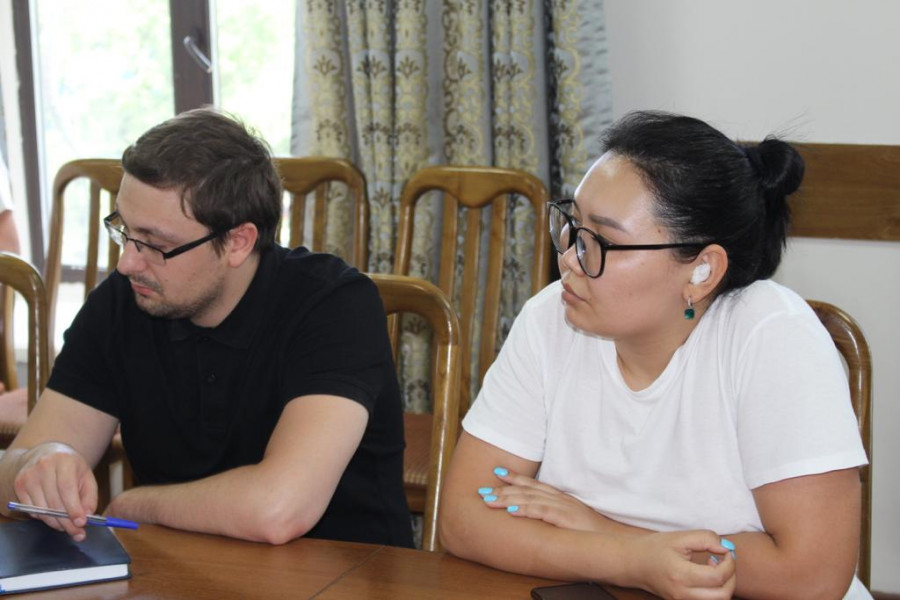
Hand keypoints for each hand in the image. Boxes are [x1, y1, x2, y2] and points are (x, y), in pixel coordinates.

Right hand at [12, 442, 97, 540]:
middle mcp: (44, 466)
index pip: (67, 489)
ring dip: (56, 523)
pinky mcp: (19, 485)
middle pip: (54, 502)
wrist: (47, 454)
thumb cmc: (70, 468)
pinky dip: (43, 518)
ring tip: (66, 525)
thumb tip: (87, 516)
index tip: (81, 523)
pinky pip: (31, 510)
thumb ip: (89, 497)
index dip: (74, 509)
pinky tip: (52, 514)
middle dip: (67, 522)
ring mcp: (29, 476)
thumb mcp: (86, 477)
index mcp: (64, 461)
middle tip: (77, 533)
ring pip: (42, 509)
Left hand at [479, 467, 610, 532]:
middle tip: (481, 489)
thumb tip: (537, 514)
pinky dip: (525, 510)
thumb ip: (556, 514)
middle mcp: (558, 498)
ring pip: (529, 499)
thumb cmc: (592, 532)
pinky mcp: (565, 518)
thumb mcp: (571, 519)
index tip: (497, 472)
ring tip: (488, 500)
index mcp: (560, 497)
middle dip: (502, 489)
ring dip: (507, 498)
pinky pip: (542, 512)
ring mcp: (562, 507)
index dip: (514, 478)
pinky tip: (511, 511)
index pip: (533, 484)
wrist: (613, 538)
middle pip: (526, 490)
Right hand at [626, 530, 735, 599]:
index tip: (726, 551)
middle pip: (723, 595)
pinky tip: (707, 576)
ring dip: (724, 585)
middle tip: (725, 560)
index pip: (718, 577)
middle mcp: (682, 594)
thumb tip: (726, 548)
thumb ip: (705, 538)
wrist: (632, 563)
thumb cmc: (654, 548)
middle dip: (731, 576)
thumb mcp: (679, 537)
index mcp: (680, 575)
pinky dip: (715, 591)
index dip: (730, 563)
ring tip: (715, 568)